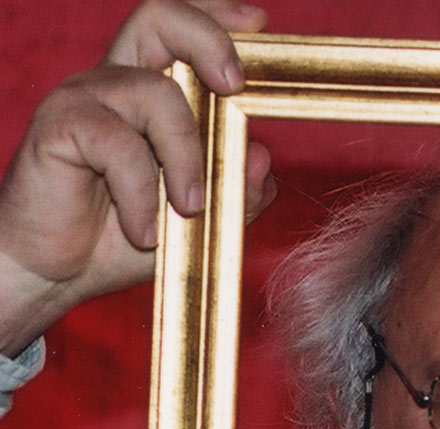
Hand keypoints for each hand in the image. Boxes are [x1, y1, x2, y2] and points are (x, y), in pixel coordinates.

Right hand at [0, 0, 276, 354]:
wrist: (59, 273)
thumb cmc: (127, 238)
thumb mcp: (202, 218)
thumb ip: (237, 190)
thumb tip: (261, 158)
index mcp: (152, 92)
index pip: (180, 32)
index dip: (217, 18)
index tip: (258, 23)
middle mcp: (117, 83)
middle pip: (158, 18)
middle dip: (208, 40)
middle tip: (235, 86)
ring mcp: (85, 99)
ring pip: (156, 94)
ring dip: (186, 158)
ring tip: (188, 210)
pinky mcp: (59, 126)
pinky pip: (118, 144)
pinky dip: (143, 194)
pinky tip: (144, 231)